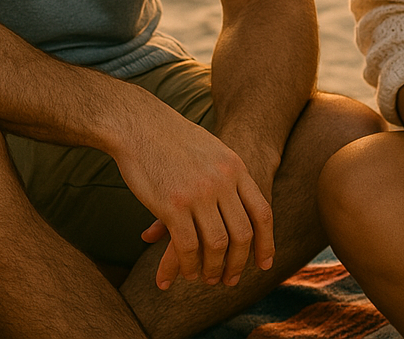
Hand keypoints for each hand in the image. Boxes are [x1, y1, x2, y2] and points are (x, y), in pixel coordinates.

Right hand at [119, 108, 274, 289]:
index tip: (263, 264)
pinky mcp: (172, 205)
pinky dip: (189, 265)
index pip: (261, 213)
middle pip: (242, 234)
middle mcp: (221, 181)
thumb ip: (227, 173)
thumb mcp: (211, 149)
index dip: (265, 243)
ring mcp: (198, 193)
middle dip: (238, 263)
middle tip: (231, 280)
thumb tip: (237, 197)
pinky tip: (186, 272)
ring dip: (213, 269)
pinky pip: (188, 246)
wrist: (138, 123)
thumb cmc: (171, 136)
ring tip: (208, 279)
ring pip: (217, 245)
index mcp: (234, 167)